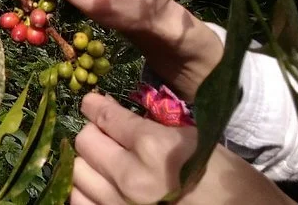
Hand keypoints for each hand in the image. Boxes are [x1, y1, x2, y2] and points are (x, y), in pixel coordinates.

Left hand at [72, 93, 194, 203]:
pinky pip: (80, 201)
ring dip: (88, 163)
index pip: (106, 117)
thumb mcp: (191, 139)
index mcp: (154, 148)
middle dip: (93, 133)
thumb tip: (112, 115)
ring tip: (103, 162)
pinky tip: (101, 186)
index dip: (95, 106)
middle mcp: (131, 178)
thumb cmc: (220, 177)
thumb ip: (148, 127)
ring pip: (77, 173)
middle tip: (104, 134)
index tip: (91, 102)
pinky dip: (86, 191)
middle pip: (85, 143)